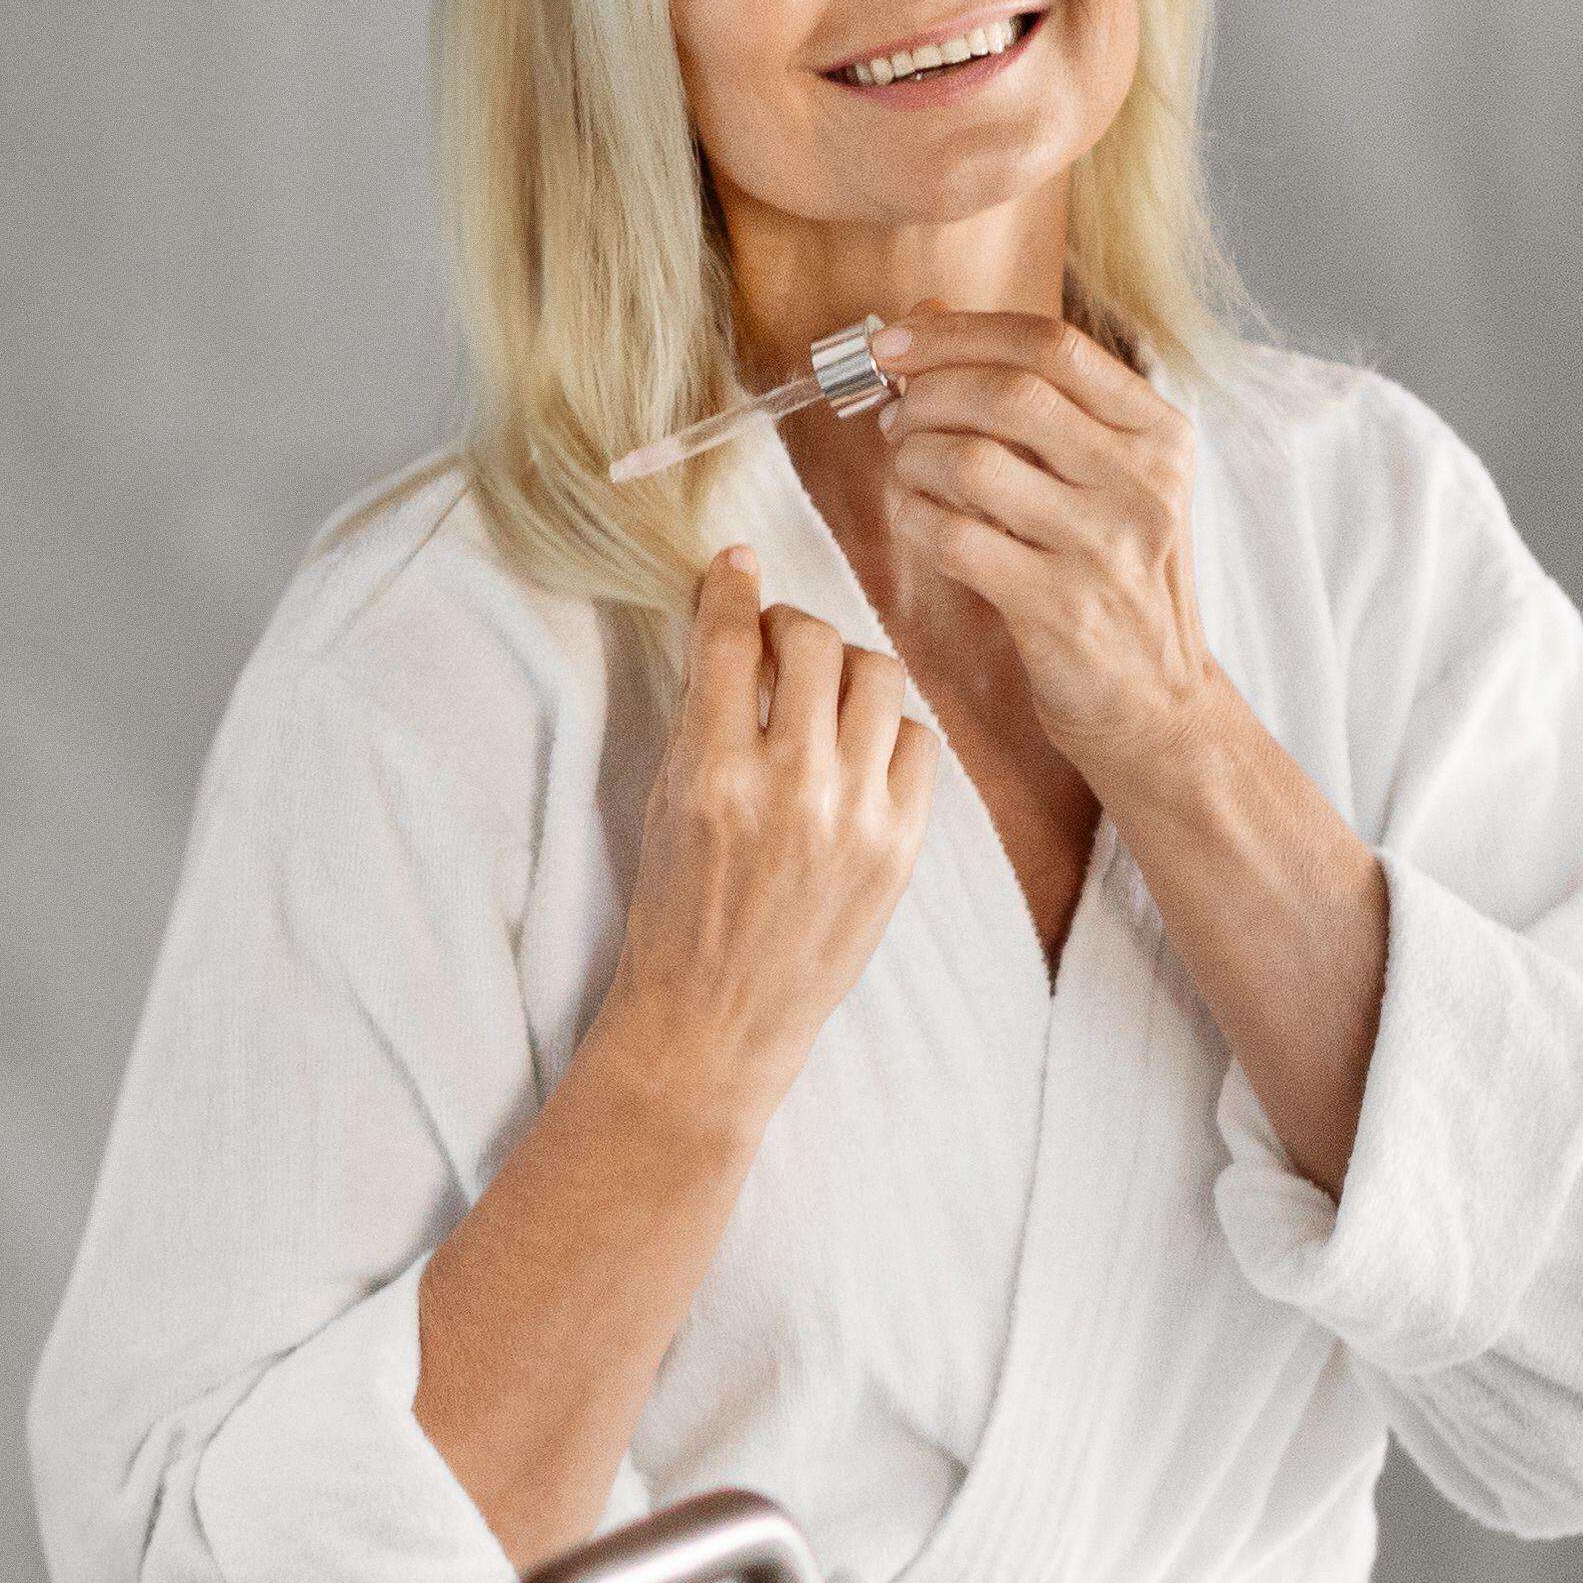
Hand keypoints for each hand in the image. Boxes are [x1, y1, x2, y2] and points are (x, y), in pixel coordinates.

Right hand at [598, 548, 942, 1126]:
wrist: (718, 1017)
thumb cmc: (677, 910)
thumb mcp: (664, 803)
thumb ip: (703, 715)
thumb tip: (735, 625)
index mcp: (712, 772)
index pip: (732, 641)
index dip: (733, 587)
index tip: (737, 565)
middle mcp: (790, 786)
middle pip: (814, 641)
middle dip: (790, 625)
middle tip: (776, 641)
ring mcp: (856, 816)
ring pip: (878, 675)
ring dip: (845, 666)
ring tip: (822, 691)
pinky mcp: (901, 846)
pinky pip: (918, 741)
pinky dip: (887, 730)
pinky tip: (857, 751)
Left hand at [870, 309, 1231, 793]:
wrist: (1156, 700)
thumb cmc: (1113, 574)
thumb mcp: (1103, 476)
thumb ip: (1030, 395)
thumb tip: (928, 314)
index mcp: (1159, 432)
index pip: (1051, 344)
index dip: (957, 333)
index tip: (893, 342)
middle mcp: (1142, 481)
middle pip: (1007, 394)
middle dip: (926, 394)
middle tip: (894, 415)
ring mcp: (1104, 546)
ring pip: (971, 461)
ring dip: (912, 458)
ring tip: (907, 471)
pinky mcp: (1058, 607)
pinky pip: (953, 537)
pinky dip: (914, 519)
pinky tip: (917, 521)